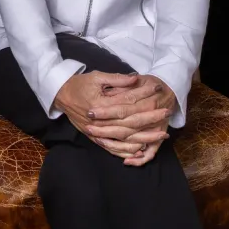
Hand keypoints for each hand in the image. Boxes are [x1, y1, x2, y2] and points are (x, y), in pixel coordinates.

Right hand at [53, 71, 172, 160]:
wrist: (61, 96)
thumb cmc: (80, 84)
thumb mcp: (97, 77)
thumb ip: (117, 79)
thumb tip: (136, 79)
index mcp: (101, 104)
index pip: (128, 102)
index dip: (144, 97)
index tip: (159, 92)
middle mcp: (101, 121)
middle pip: (130, 123)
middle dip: (150, 119)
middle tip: (166, 113)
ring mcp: (98, 132)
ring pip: (125, 139)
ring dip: (145, 138)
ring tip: (161, 135)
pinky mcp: (96, 139)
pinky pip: (114, 149)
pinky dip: (128, 152)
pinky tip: (141, 150)